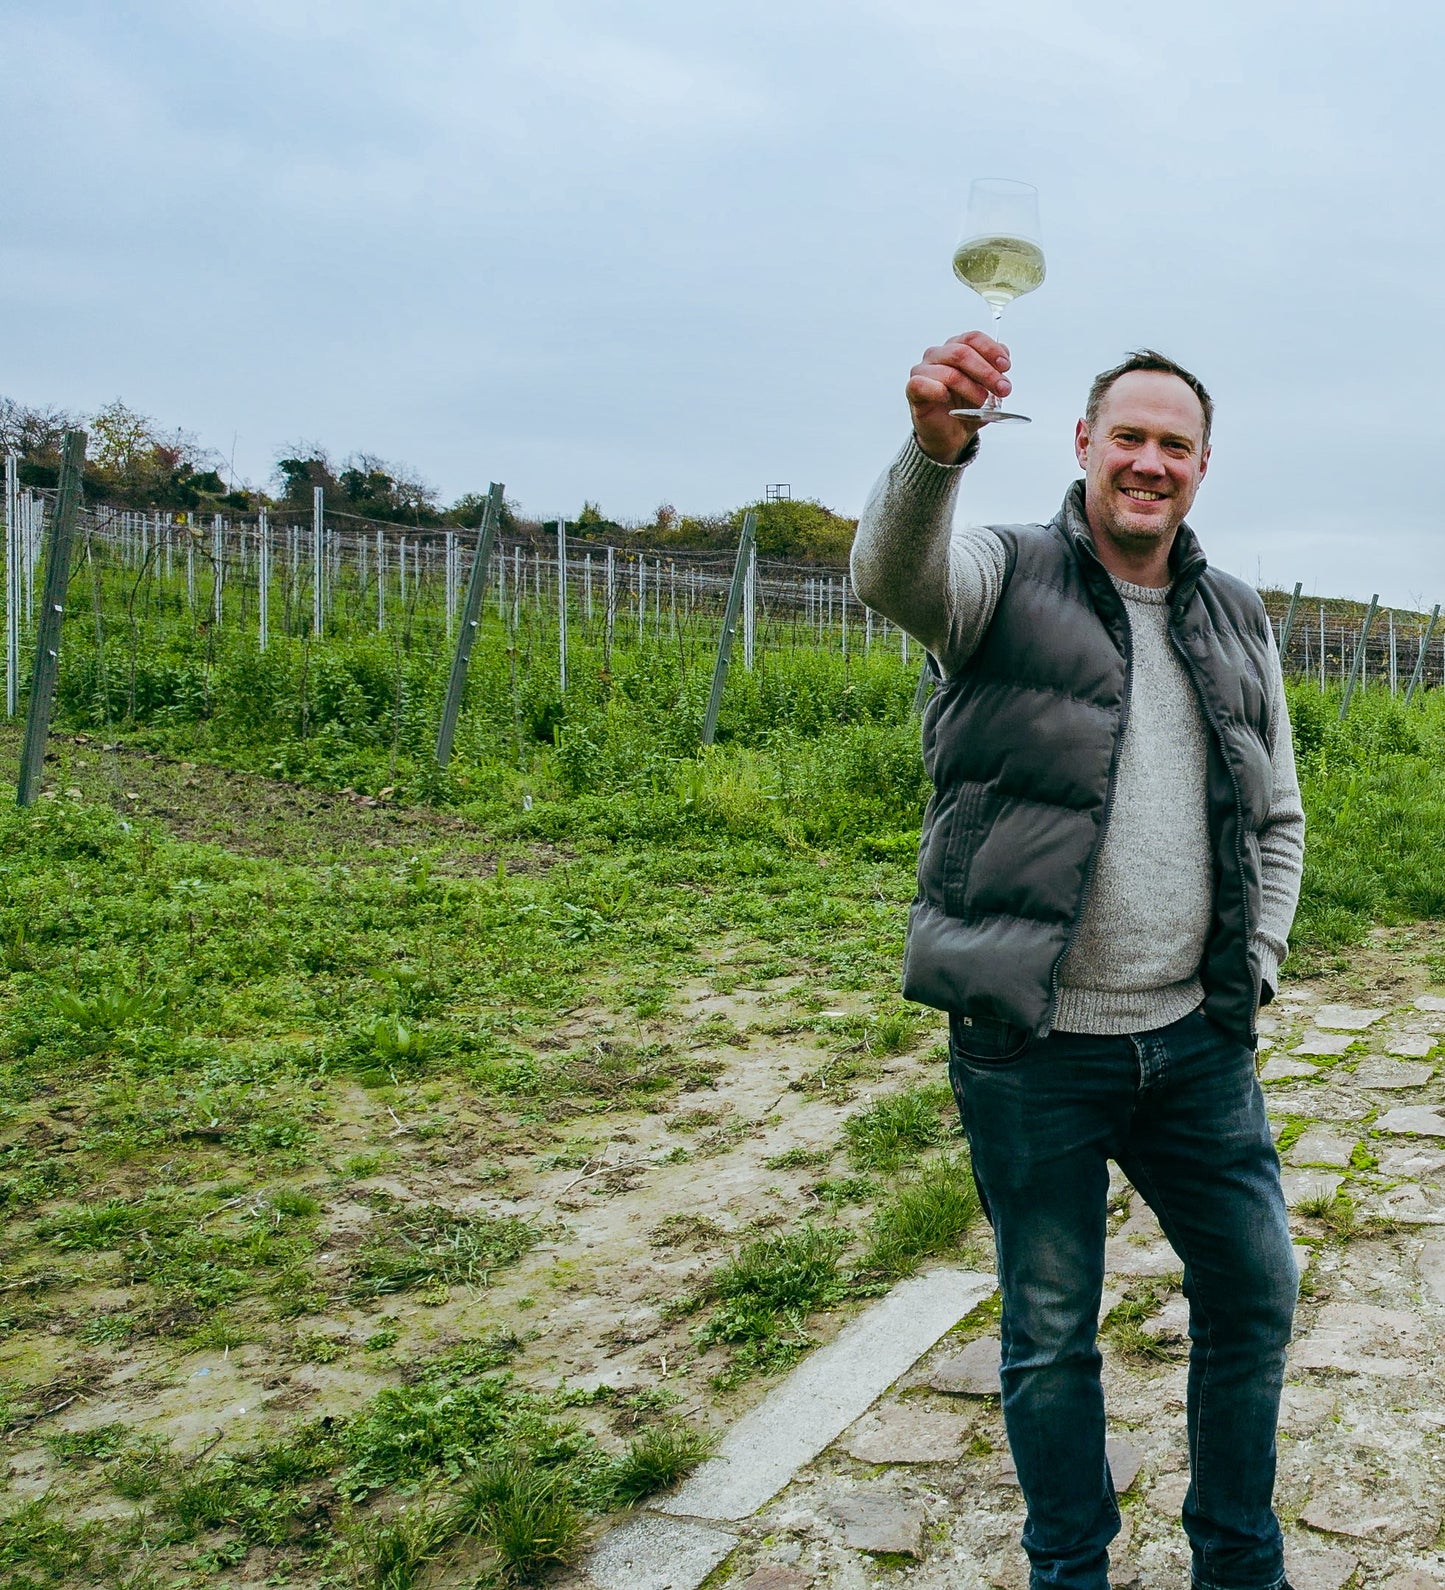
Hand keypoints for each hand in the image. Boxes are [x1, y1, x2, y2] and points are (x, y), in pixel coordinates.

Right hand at [906, 331, 1011, 462]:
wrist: (951, 435)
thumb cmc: (966, 408)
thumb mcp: (988, 388)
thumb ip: (995, 370)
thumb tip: (1003, 360)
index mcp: (956, 347)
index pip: (973, 338)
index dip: (991, 350)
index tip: (1005, 366)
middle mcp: (938, 355)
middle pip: (962, 352)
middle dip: (987, 372)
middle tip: (1002, 388)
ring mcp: (923, 370)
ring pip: (949, 372)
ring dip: (971, 388)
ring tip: (981, 401)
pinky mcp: (913, 389)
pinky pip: (922, 384)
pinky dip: (938, 391)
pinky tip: (947, 399)